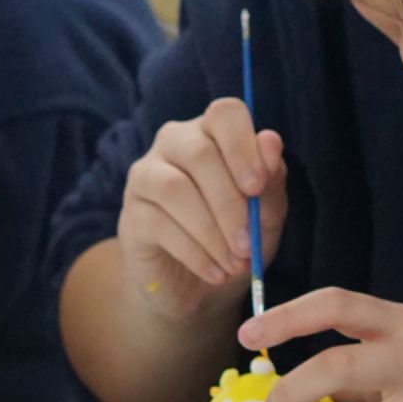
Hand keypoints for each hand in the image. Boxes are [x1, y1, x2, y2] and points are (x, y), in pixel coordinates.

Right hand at [113, 97, 287, 322]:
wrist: (201, 287)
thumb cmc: (237, 240)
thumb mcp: (266, 215)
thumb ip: (271, 180)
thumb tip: (270, 140)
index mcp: (214, 134)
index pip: (225, 113)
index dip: (243, 145)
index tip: (257, 186)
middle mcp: (175, 143)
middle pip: (200, 153)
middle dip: (230, 204)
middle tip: (249, 245)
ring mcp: (147, 175)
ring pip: (175, 189)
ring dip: (212, 232)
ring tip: (235, 264)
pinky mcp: (131, 213)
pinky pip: (159, 224)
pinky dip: (195, 253)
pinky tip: (215, 272)